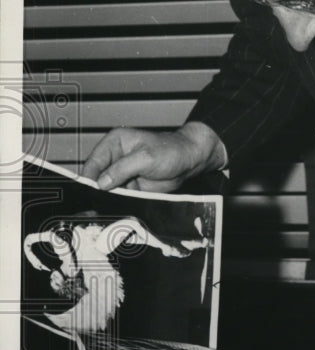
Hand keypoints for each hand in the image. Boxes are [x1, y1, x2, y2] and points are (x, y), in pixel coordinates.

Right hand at [81, 122, 225, 191]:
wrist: (189, 161)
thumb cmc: (171, 151)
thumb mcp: (145, 158)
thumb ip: (122, 169)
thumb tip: (102, 182)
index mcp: (114, 143)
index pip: (94, 161)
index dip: (89, 177)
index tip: (89, 191)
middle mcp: (115, 157)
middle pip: (97, 176)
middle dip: (98, 190)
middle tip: (98, 202)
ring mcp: (122, 172)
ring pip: (107, 188)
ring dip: (108, 198)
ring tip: (110, 205)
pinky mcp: (130, 185)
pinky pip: (119, 195)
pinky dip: (119, 202)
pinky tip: (120, 206)